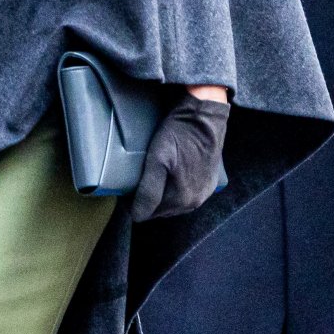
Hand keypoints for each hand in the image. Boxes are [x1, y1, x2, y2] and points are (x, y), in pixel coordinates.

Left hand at [132, 91, 229, 221]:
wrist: (205, 117)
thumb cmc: (179, 135)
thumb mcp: (158, 159)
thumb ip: (149, 190)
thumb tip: (137, 215)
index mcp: (182, 199)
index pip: (148, 213)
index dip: (133, 203)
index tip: (124, 189)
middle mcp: (195, 201)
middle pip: (161, 210)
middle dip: (146, 201)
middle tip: (133, 183)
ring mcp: (204, 193)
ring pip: (173, 204)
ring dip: (160, 196)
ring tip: (148, 180)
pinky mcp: (209, 183)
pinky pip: (186, 195)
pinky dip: (174, 190)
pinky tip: (167, 178)